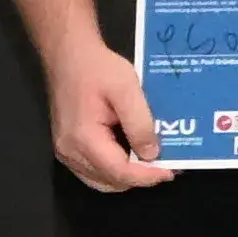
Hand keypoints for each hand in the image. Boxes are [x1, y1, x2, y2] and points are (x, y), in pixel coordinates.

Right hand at [41, 32, 170, 190]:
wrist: (68, 54)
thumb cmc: (97, 68)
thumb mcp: (126, 89)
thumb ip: (140, 123)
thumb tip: (152, 155)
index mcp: (83, 139)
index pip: (119, 172)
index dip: (147, 176)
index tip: (172, 171)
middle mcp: (70, 152)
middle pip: (110, 182)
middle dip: (140, 178)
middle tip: (166, 165)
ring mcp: (66, 153)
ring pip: (102, 181)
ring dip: (128, 176)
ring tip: (151, 163)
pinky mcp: (67, 148)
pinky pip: (94, 171)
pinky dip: (115, 170)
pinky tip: (131, 157)